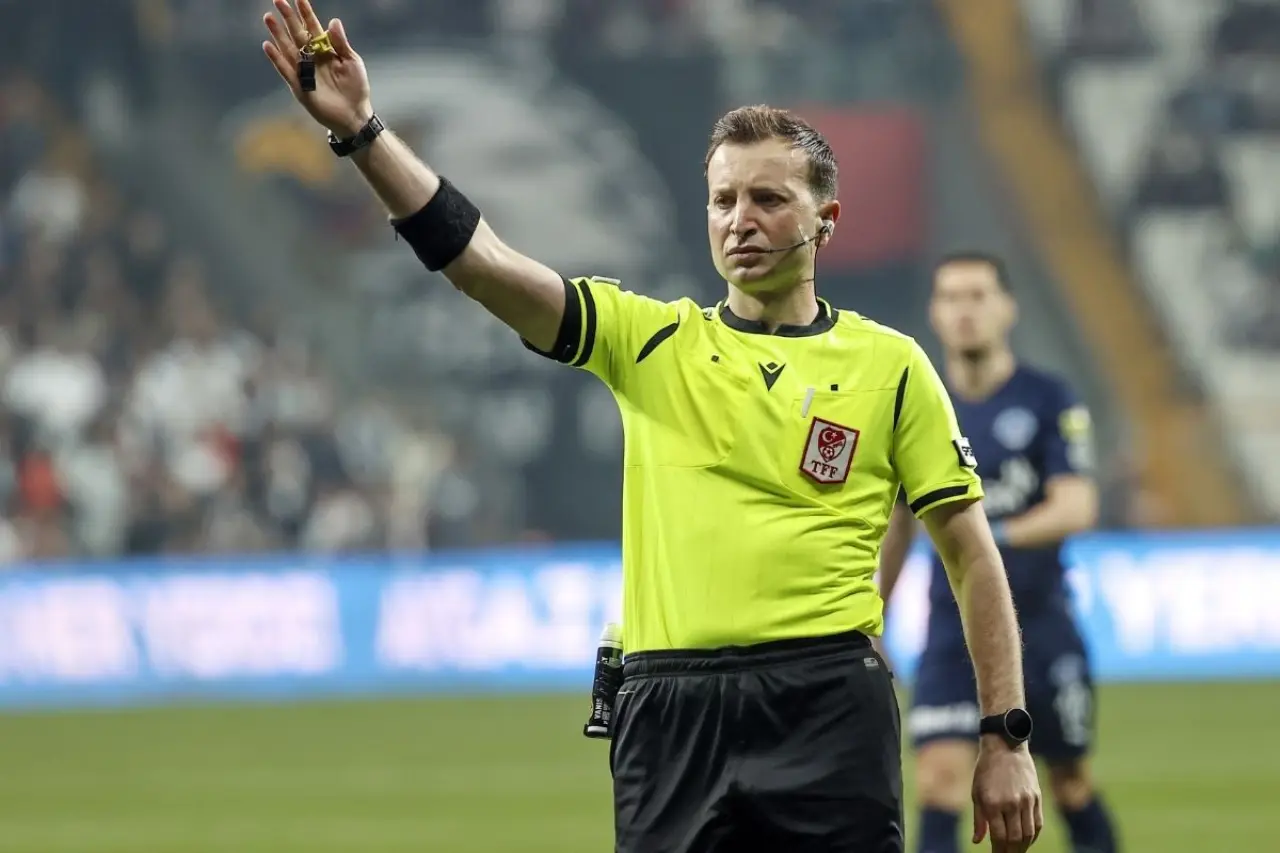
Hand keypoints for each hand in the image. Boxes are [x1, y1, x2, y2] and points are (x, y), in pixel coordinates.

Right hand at [261, 0, 372, 136]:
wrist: (354, 114)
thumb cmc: (355, 88)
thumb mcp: (352, 62)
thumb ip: (341, 43)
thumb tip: (333, 21)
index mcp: (325, 50)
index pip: (313, 27)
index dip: (305, 13)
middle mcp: (311, 58)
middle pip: (297, 34)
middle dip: (288, 18)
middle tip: (278, 0)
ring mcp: (304, 71)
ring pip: (287, 48)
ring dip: (278, 34)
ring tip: (268, 18)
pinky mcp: (299, 86)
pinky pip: (285, 70)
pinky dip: (276, 59)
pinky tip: (268, 45)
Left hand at [971, 739, 1042, 850]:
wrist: (1005, 746)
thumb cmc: (986, 770)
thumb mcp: (976, 792)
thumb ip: (979, 819)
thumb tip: (978, 841)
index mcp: (992, 802)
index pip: (999, 837)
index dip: (998, 851)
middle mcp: (1010, 803)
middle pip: (1015, 839)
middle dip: (1010, 852)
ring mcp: (1026, 800)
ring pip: (1028, 834)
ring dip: (1023, 847)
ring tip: (1016, 852)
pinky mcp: (1036, 797)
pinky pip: (1038, 824)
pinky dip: (1033, 836)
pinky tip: (1027, 841)